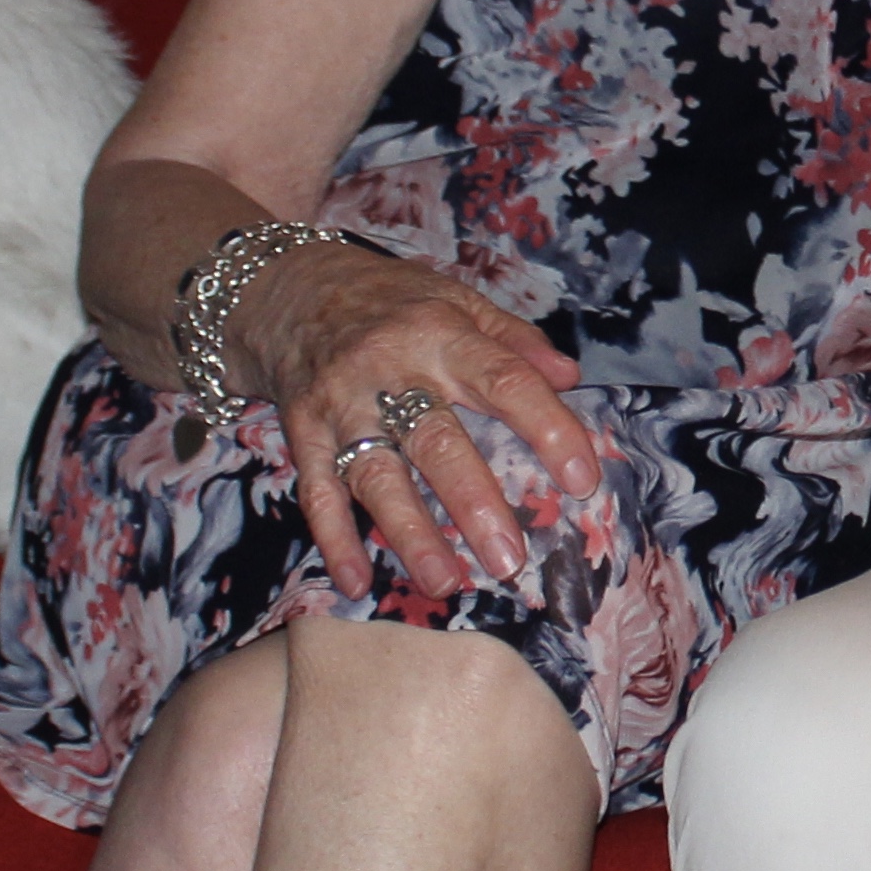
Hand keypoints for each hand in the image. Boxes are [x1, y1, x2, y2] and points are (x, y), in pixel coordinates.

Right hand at [237, 241, 591, 602]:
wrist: (288, 287)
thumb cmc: (391, 300)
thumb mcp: (456, 299)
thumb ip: (514, 340)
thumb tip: (571, 378)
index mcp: (439, 334)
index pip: (504, 382)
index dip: (548, 428)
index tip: (582, 481)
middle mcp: (388, 370)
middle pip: (436, 441)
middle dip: (474, 503)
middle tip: (510, 560)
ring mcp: (339, 405)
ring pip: (376, 476)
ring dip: (410, 534)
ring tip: (447, 584)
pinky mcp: (300, 433)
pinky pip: (316, 492)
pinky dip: (334, 539)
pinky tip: (357, 583)